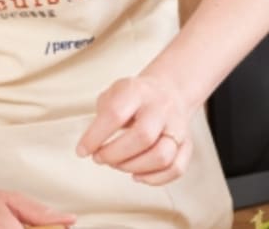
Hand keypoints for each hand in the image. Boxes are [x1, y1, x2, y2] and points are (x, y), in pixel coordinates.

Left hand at [76, 75, 192, 184]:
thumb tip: (91, 142)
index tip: (82, 150)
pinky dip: (154, 179)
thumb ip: (102, 113)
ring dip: (134, 167)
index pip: (116, 114)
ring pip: (162, 156)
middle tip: (99, 158)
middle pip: (142, 137)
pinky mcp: (187, 144)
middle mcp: (160, 108)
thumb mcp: (114, 92)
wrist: (168, 90)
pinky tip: (136, 175)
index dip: (95, 136)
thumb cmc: (134, 96)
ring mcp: (177, 126)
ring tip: (116, 164)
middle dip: (115, 154)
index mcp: (137, 91)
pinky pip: (176, 168)